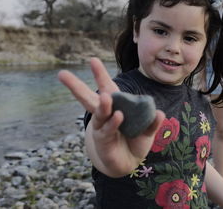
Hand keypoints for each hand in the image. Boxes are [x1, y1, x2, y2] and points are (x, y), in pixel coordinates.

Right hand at [58, 57, 164, 176]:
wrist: (129, 162)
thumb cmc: (135, 140)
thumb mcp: (147, 130)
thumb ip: (152, 122)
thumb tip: (160, 113)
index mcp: (116, 105)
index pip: (107, 87)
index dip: (100, 75)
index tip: (92, 60)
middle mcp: (104, 114)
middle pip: (88, 98)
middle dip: (76, 86)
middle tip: (62, 74)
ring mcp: (101, 127)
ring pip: (99, 114)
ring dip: (103, 106)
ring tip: (106, 97)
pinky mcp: (103, 141)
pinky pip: (108, 130)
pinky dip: (114, 123)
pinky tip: (118, 116)